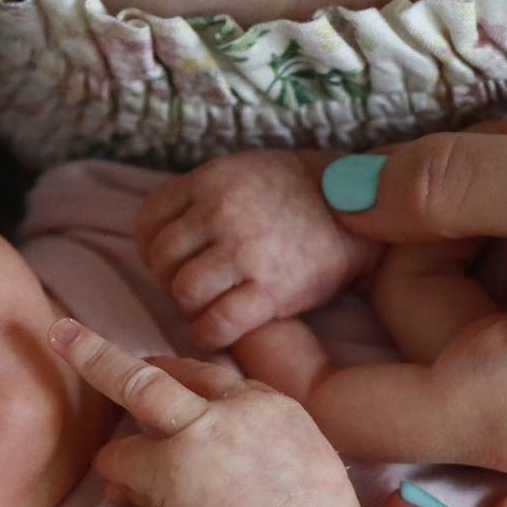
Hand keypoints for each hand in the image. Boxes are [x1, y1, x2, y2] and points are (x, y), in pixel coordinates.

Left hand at [47, 317, 366, 506]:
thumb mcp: (299, 464)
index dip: (177, 377)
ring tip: (116, 469)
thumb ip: (256, 442)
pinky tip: (118, 492)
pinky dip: (116, 473)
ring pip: (135, 400)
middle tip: (63, 333)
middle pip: (163, 369)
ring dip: (121, 439)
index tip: (153, 371)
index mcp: (269, 404)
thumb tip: (212, 449)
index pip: (212, 379)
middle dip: (102, 352)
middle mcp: (235, 407)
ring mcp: (201, 433)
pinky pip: (123, 458)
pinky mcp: (173, 469)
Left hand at [136, 149, 381, 349]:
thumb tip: (157, 241)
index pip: (150, 219)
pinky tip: (215, 331)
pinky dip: (207, 333)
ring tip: (208, 306)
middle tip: (193, 287)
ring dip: (189, 307)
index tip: (168, 262)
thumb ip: (199, 196)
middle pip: (162, 259)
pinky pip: (217, 323)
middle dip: (170, 279)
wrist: (357, 211)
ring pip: (184, 292)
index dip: (151, 247)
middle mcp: (221, 211)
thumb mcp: (241, 172)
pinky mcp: (272, 290)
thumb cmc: (295, 195)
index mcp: (210, 179)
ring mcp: (245, 251)